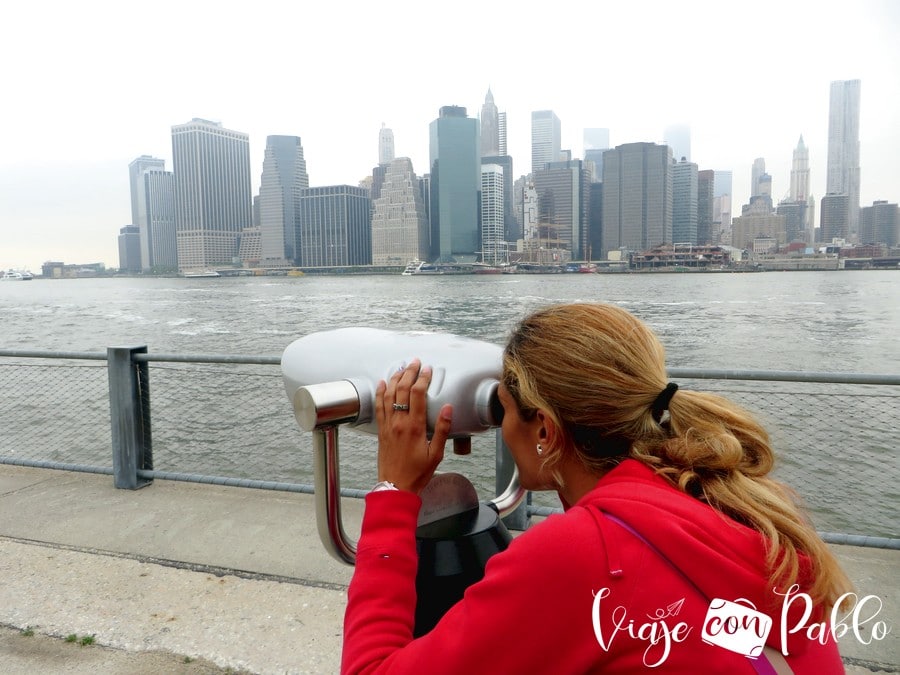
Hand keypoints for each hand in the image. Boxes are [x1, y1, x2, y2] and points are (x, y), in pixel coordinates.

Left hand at [375, 359, 452, 493]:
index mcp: (414, 427)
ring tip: (402, 368)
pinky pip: (379, 406)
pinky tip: (383, 383)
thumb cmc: (418, 473)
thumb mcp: (437, 454)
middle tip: (415, 362)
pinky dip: (380, 392)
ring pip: (389, 395)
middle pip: (402, 390)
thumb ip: (442, 429)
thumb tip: (447, 408)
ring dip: (395, 378)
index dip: (423, 379)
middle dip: (409, 372)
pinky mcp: (381, 430)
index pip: (418, 395)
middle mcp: (399, 422)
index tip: (428, 370)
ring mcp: (388, 425)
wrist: (396, 486)